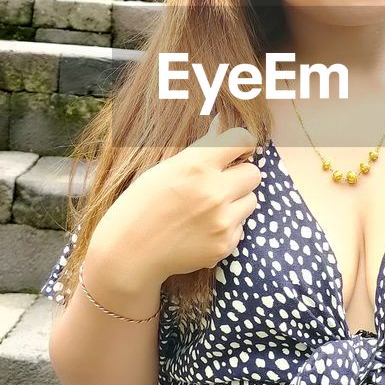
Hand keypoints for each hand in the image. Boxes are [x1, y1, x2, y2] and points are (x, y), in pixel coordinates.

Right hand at [86, 111, 262, 286]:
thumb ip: (200, 153)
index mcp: (196, 166)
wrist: (130, 253)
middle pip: (254, 173)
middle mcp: (214, 191)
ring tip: (209, 208)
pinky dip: (227, 225)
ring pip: (251, 200)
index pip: (241, 141)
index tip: (238, 150)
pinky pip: (241, 226)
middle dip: (240, 175)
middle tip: (221, 182)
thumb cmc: (141, 205)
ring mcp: (222, 220)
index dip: (241, 145)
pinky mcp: (226, 244)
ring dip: (236, 201)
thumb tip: (225, 131)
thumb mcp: (165, 169)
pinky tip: (202, 229)